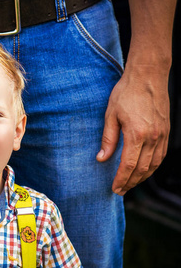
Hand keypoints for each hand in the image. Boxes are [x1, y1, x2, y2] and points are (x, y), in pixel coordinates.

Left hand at [97, 65, 169, 195]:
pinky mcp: (166, 131)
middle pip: (142, 169)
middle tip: (120, 191)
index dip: (121, 179)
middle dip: (130, 183)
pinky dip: (152, 167)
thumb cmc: (126, 93)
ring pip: (154, 165)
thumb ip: (108, 139)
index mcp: (136, 134)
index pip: (128, 165)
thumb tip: (101, 159)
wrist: (148, 76)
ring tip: (130, 184)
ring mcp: (162, 135)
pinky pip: (161, 155)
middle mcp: (152, 137)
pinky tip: (144, 170)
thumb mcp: (110, 115)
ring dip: (142, 178)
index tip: (115, 188)